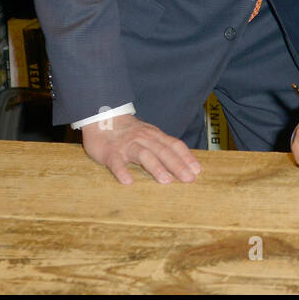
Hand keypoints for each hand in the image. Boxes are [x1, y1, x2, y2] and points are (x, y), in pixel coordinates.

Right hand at [81, 113, 201, 184]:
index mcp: (154, 135)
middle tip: (189, 179)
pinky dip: (122, 171)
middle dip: (178, 165)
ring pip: (144, 155)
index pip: (174, 145)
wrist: (101, 117)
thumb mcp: (148, 135)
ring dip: (156, 168)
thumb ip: (162, 146)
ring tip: (166, 181)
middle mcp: (143, 139)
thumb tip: (182, 162)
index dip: (186, 157)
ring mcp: (127, 145)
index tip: (197, 170)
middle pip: (163, 151)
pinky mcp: (110, 152)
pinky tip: (128, 182)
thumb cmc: (128, 132)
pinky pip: (117, 163)